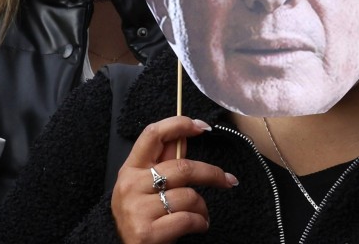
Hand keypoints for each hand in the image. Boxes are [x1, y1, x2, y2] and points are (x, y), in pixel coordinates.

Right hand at [112, 116, 238, 243]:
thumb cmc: (142, 216)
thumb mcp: (145, 187)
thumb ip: (163, 163)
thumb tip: (186, 136)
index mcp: (130, 169)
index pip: (152, 134)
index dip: (179, 125)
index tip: (203, 127)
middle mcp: (130, 186)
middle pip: (182, 167)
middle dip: (212, 174)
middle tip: (228, 180)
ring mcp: (137, 210)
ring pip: (188, 195)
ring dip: (203, 207)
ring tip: (201, 214)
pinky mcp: (147, 233)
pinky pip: (188, 218)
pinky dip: (200, 222)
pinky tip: (198, 226)